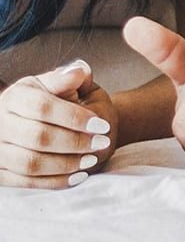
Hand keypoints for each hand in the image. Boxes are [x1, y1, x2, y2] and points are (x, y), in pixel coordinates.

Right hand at [0, 61, 115, 188]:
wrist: (31, 120)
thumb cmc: (50, 98)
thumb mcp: (56, 83)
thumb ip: (68, 78)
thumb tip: (79, 72)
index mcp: (15, 96)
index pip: (44, 107)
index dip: (75, 117)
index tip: (102, 124)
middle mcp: (0, 123)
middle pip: (38, 137)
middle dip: (75, 142)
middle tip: (103, 143)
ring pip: (31, 164)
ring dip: (67, 164)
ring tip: (91, 159)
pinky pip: (26, 183)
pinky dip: (55, 181)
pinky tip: (78, 176)